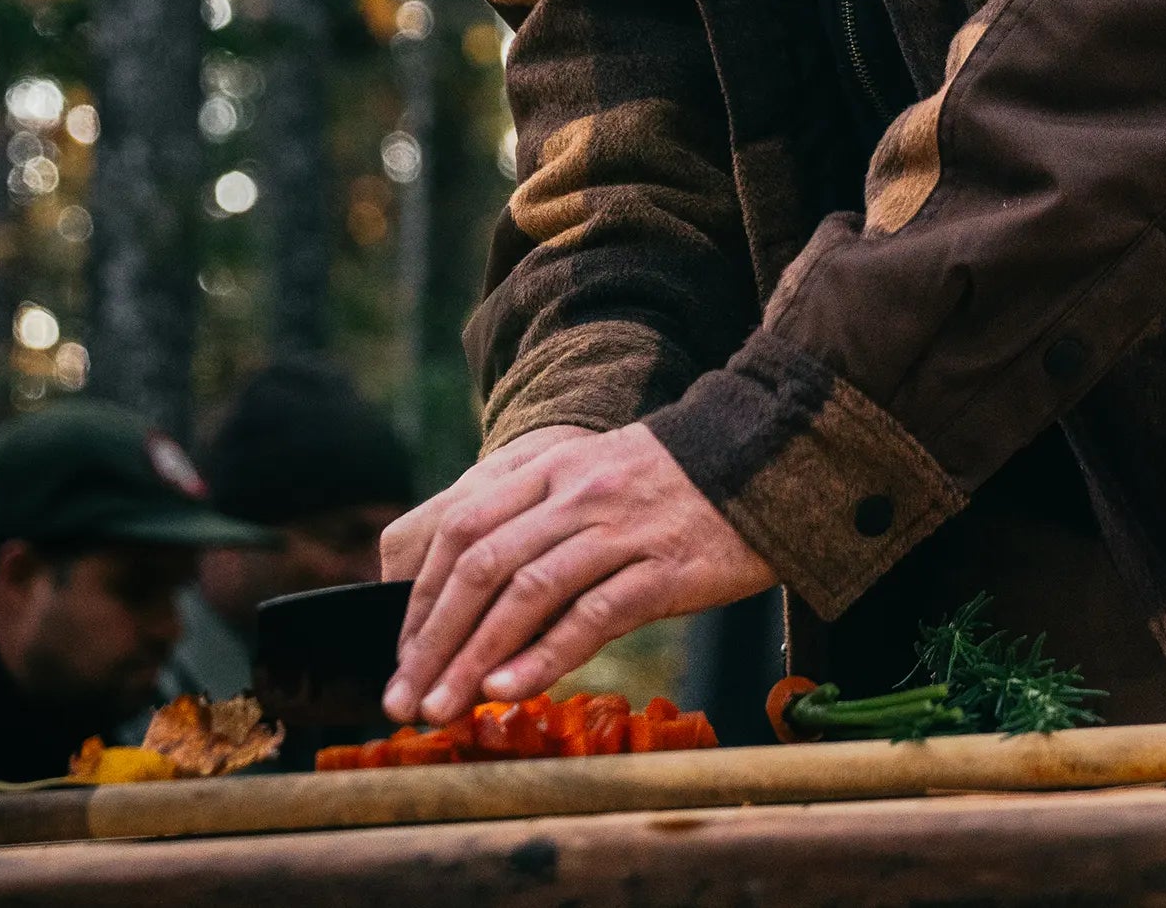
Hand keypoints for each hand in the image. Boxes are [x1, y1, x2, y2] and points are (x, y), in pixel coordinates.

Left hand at [382, 423, 775, 724]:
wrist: (765, 455)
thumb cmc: (672, 482)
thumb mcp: (596, 477)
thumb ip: (539, 520)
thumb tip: (475, 597)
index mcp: (553, 467)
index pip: (462, 529)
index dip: (422, 597)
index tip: (400, 654)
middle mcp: (577, 493)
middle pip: (482, 563)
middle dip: (432, 638)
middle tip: (403, 699)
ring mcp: (620, 528)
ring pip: (527, 591)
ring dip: (473, 657)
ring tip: (441, 709)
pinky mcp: (664, 566)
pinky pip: (593, 614)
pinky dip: (544, 655)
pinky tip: (510, 690)